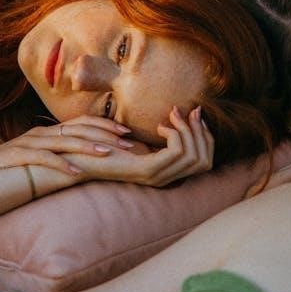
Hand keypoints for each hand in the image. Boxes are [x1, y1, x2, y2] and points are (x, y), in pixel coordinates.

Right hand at [0, 116, 134, 176]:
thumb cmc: (9, 167)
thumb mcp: (39, 158)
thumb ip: (59, 155)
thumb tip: (87, 162)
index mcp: (49, 132)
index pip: (83, 122)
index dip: (106, 125)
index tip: (128, 133)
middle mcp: (42, 133)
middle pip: (79, 128)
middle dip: (106, 134)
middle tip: (128, 142)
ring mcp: (29, 143)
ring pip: (64, 141)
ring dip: (88, 147)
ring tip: (109, 154)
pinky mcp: (18, 156)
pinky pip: (43, 159)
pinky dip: (61, 165)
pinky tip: (76, 174)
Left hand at [66, 105, 213, 186]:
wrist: (84, 156)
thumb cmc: (110, 143)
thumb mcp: (144, 136)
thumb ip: (169, 131)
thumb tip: (193, 113)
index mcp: (169, 173)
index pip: (206, 162)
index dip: (206, 137)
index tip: (195, 114)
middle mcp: (167, 179)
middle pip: (204, 161)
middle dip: (200, 133)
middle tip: (188, 112)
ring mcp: (158, 177)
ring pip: (192, 157)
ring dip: (187, 131)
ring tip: (172, 116)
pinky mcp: (146, 170)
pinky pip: (175, 153)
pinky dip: (173, 135)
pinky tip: (160, 126)